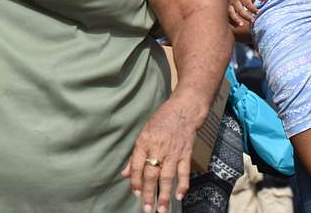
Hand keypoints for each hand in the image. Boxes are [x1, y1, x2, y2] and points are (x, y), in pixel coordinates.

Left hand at [122, 95, 204, 212]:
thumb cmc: (162, 120)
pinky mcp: (185, 153)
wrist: (184, 109)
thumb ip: (135, 155)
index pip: (137, 165)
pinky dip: (183, 184)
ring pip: (167, 176)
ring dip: (165, 194)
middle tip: (147, 208)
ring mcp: (173, 152)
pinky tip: (179, 196)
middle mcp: (158, 148)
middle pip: (151, 174)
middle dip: (149, 193)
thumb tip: (124, 173)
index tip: (136, 193)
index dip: (135, 181)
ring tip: (162, 209)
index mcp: (144, 142)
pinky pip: (184, 171)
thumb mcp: (144, 133)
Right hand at [225, 0, 266, 27]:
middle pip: (240, 10)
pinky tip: (236, 26)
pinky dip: (231, 21)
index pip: (248, 4)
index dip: (253, 9)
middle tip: (253, 21)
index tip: (259, 12)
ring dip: (236, 20)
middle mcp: (235, 1)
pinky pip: (228, 15)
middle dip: (246, 16)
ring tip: (241, 25)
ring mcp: (230, 4)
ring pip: (231, 13)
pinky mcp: (227, 7)